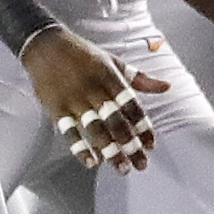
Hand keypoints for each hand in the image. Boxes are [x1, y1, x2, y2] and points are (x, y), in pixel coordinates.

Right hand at [26, 25, 162, 172]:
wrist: (46, 45)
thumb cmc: (84, 54)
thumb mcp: (113, 61)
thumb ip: (140, 78)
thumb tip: (167, 86)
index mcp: (111, 77)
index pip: (132, 106)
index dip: (143, 126)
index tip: (151, 145)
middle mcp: (95, 89)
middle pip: (116, 121)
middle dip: (130, 145)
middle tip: (141, 165)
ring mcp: (75, 100)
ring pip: (96, 129)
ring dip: (110, 151)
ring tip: (122, 168)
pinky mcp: (56, 108)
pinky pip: (69, 131)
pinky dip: (80, 147)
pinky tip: (92, 162)